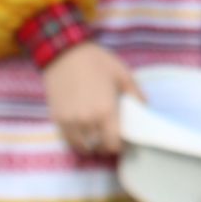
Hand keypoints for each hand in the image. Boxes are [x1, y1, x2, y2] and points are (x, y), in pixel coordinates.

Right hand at [43, 42, 143, 158]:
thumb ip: (135, 93)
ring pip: (81, 146)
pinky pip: (67, 139)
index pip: (112, 144)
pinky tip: (82, 133)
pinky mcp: (57, 118)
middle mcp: (87, 120)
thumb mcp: (122, 74)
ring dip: (90, 145)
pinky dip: (75, 140)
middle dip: (105, 147)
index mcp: (106, 111)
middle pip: (98, 147)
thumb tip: (144, 107)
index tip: (121, 141)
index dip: (118, 146)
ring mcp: (70, 121)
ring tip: (95, 138)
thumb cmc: (96, 62)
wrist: (65, 54)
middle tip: (109, 138)